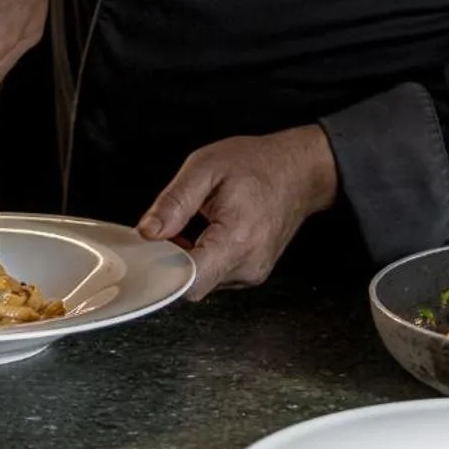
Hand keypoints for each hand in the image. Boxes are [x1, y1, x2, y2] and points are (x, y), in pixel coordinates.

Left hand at [138, 125, 337, 299]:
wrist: (300, 171)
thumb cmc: (258, 164)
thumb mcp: (205, 167)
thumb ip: (174, 201)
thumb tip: (148, 231)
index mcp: (236, 239)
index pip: (188, 282)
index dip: (161, 270)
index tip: (150, 250)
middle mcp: (248, 264)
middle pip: (192, 284)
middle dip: (173, 260)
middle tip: (173, 226)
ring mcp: (253, 273)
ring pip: (203, 281)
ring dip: (190, 259)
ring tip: (198, 223)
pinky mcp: (253, 273)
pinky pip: (217, 275)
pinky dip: (205, 258)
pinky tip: (209, 232)